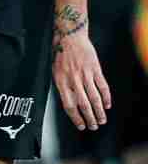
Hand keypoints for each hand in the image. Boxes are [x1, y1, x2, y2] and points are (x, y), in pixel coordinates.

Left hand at [52, 5, 110, 130]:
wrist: (69, 37)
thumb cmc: (60, 55)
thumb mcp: (55, 71)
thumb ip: (62, 86)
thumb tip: (69, 103)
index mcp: (61, 81)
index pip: (68, 105)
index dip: (75, 118)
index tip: (81, 126)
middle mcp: (73, 80)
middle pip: (83, 104)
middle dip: (89, 118)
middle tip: (94, 126)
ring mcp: (85, 74)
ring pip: (94, 98)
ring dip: (99, 111)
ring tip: (102, 120)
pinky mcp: (95, 69)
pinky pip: (102, 86)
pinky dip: (106, 97)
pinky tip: (107, 105)